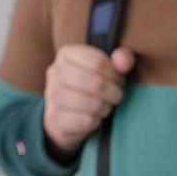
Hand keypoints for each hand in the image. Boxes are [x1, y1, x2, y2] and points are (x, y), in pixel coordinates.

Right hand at [42, 45, 135, 162]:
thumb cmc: (91, 85)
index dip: (114, 74)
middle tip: (115, 95)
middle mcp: (55, 72)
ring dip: (105, 107)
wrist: (64, 113)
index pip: (98, 62)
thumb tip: (124, 61)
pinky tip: (94, 117)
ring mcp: (52, 96)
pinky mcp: (55, 119)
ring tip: (105, 106)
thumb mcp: (108, 68)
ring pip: (92, 104)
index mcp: (67, 54)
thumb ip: (121, 59)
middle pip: (96, 84)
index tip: (117, 79)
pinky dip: (96, 121)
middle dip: (113, 92)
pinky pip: (86, 121)